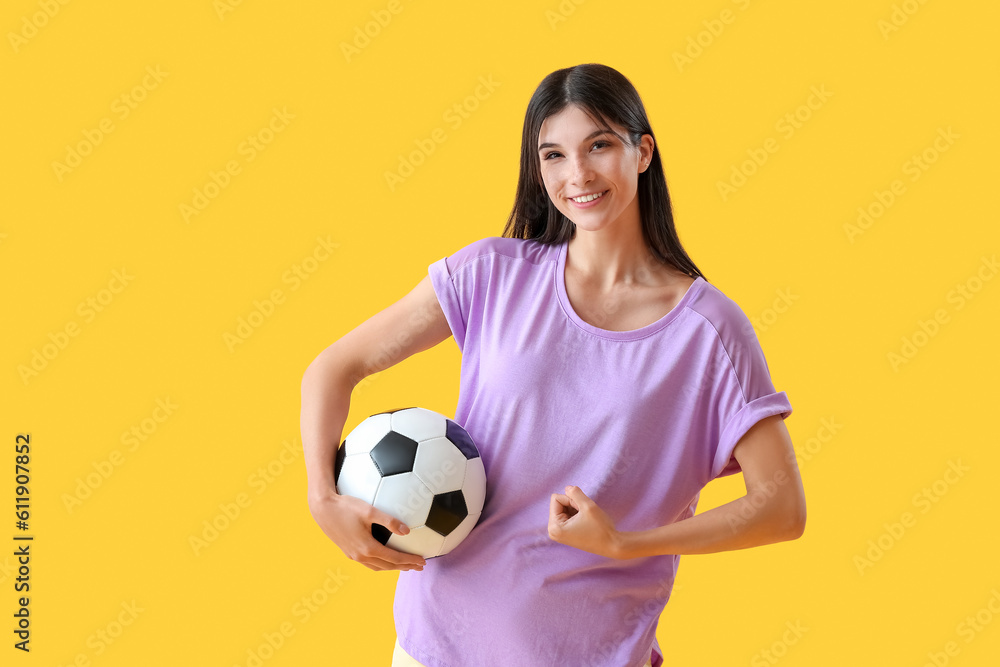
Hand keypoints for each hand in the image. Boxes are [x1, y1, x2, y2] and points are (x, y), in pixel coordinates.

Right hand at [308, 489, 426, 571]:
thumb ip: (389, 521)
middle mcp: (361, 556)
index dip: (410, 561)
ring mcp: (353, 555)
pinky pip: (368, 563)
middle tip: (419, 567)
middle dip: (404, 567)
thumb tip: (407, 531)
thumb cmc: (346, 506)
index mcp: (368, 548)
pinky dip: (381, 564)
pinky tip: (384, 558)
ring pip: (377, 567)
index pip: (395, 559)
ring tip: (405, 565)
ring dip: (393, 567)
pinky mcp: (348, 552)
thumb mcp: (369, 510)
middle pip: (388, 566)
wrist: (322, 509)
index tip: (423, 561)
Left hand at [548, 485, 622, 558]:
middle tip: (585, 515)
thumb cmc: (600, 528)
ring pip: (564, 508)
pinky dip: (577, 514)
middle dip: (573, 504)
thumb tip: (567, 488)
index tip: (582, 510)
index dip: (571, 499)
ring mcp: (558, 533)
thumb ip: (575, 493)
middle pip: (558, 503)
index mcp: (554, 527)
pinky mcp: (565, 533)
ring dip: (576, 509)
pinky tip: (586, 522)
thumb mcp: (588, 506)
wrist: (611, 545)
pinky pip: (567, 515)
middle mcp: (552, 531)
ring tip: (586, 519)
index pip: (555, 498)